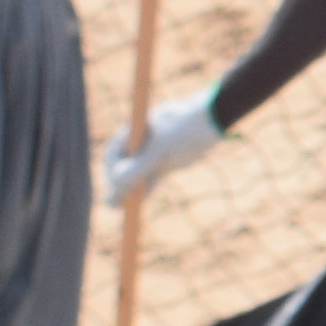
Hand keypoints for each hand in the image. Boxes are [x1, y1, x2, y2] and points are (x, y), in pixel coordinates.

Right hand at [100, 89, 224, 204]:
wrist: (214, 118)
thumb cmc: (185, 130)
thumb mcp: (161, 150)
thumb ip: (139, 167)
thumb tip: (116, 181)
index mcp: (133, 132)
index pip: (113, 157)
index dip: (111, 176)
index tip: (113, 193)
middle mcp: (140, 141)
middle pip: (123, 165)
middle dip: (119, 184)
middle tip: (116, 204)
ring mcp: (153, 149)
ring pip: (138, 173)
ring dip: (132, 188)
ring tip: (123, 206)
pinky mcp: (167, 158)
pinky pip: (152, 175)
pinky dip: (147, 186)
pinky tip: (141, 199)